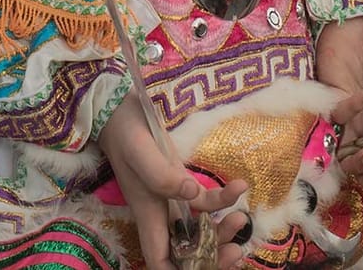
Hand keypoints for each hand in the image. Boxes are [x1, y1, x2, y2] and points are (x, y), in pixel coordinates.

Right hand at [101, 92, 247, 268]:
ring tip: (242, 218)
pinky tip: (240, 185)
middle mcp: (161, 214)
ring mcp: (173, 199)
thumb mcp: (141, 153)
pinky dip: (224, 199)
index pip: (160, 261)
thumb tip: (191, 194)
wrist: (120, 110)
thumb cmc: (126, 133)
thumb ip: (162, 176)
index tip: (203, 268)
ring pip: (200, 229)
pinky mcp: (182, 181)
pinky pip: (206, 201)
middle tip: (236, 249)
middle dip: (212, 255)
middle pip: (187, 250)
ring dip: (222, 230)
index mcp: (148, 216)